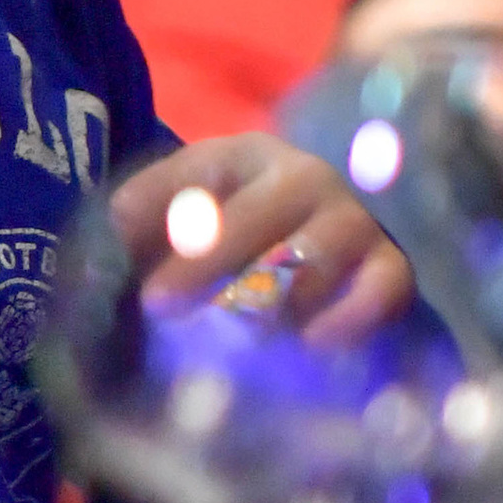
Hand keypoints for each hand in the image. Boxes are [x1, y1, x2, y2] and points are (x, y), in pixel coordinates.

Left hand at [109, 135, 416, 344]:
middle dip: (213, 262)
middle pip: (267, 211)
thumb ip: (144, 217)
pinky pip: (387, 283)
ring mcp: (354, 220)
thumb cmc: (229, 234)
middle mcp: (307, 178)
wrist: (312, 248)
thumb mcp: (182, 211)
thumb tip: (109, 237)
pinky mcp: (392, 266)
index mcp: (247, 158)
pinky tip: (315, 344)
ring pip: (323, 247)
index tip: (151, 298)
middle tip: (171, 313)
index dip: (177, 234)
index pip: (209, 178)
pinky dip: (354, 312)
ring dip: (278, 293)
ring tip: (242, 336)